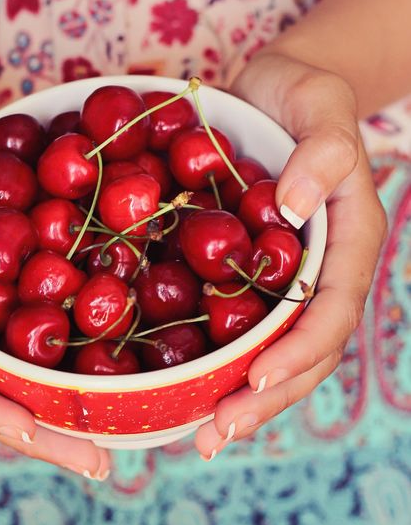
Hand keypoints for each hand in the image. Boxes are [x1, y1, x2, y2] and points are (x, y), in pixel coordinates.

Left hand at [195, 52, 386, 458]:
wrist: (276, 89)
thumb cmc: (305, 94)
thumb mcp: (322, 105)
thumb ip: (323, 150)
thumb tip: (294, 205)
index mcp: (343, 241)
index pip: (330, 311)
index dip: (299, 352)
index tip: (256, 383)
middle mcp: (314, 269)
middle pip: (300, 349)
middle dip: (263, 397)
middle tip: (215, 435)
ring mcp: (279, 273)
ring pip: (265, 346)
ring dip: (236, 394)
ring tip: (199, 433)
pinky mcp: (243, 265)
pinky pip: (232, 317)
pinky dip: (212, 353)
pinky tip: (180, 379)